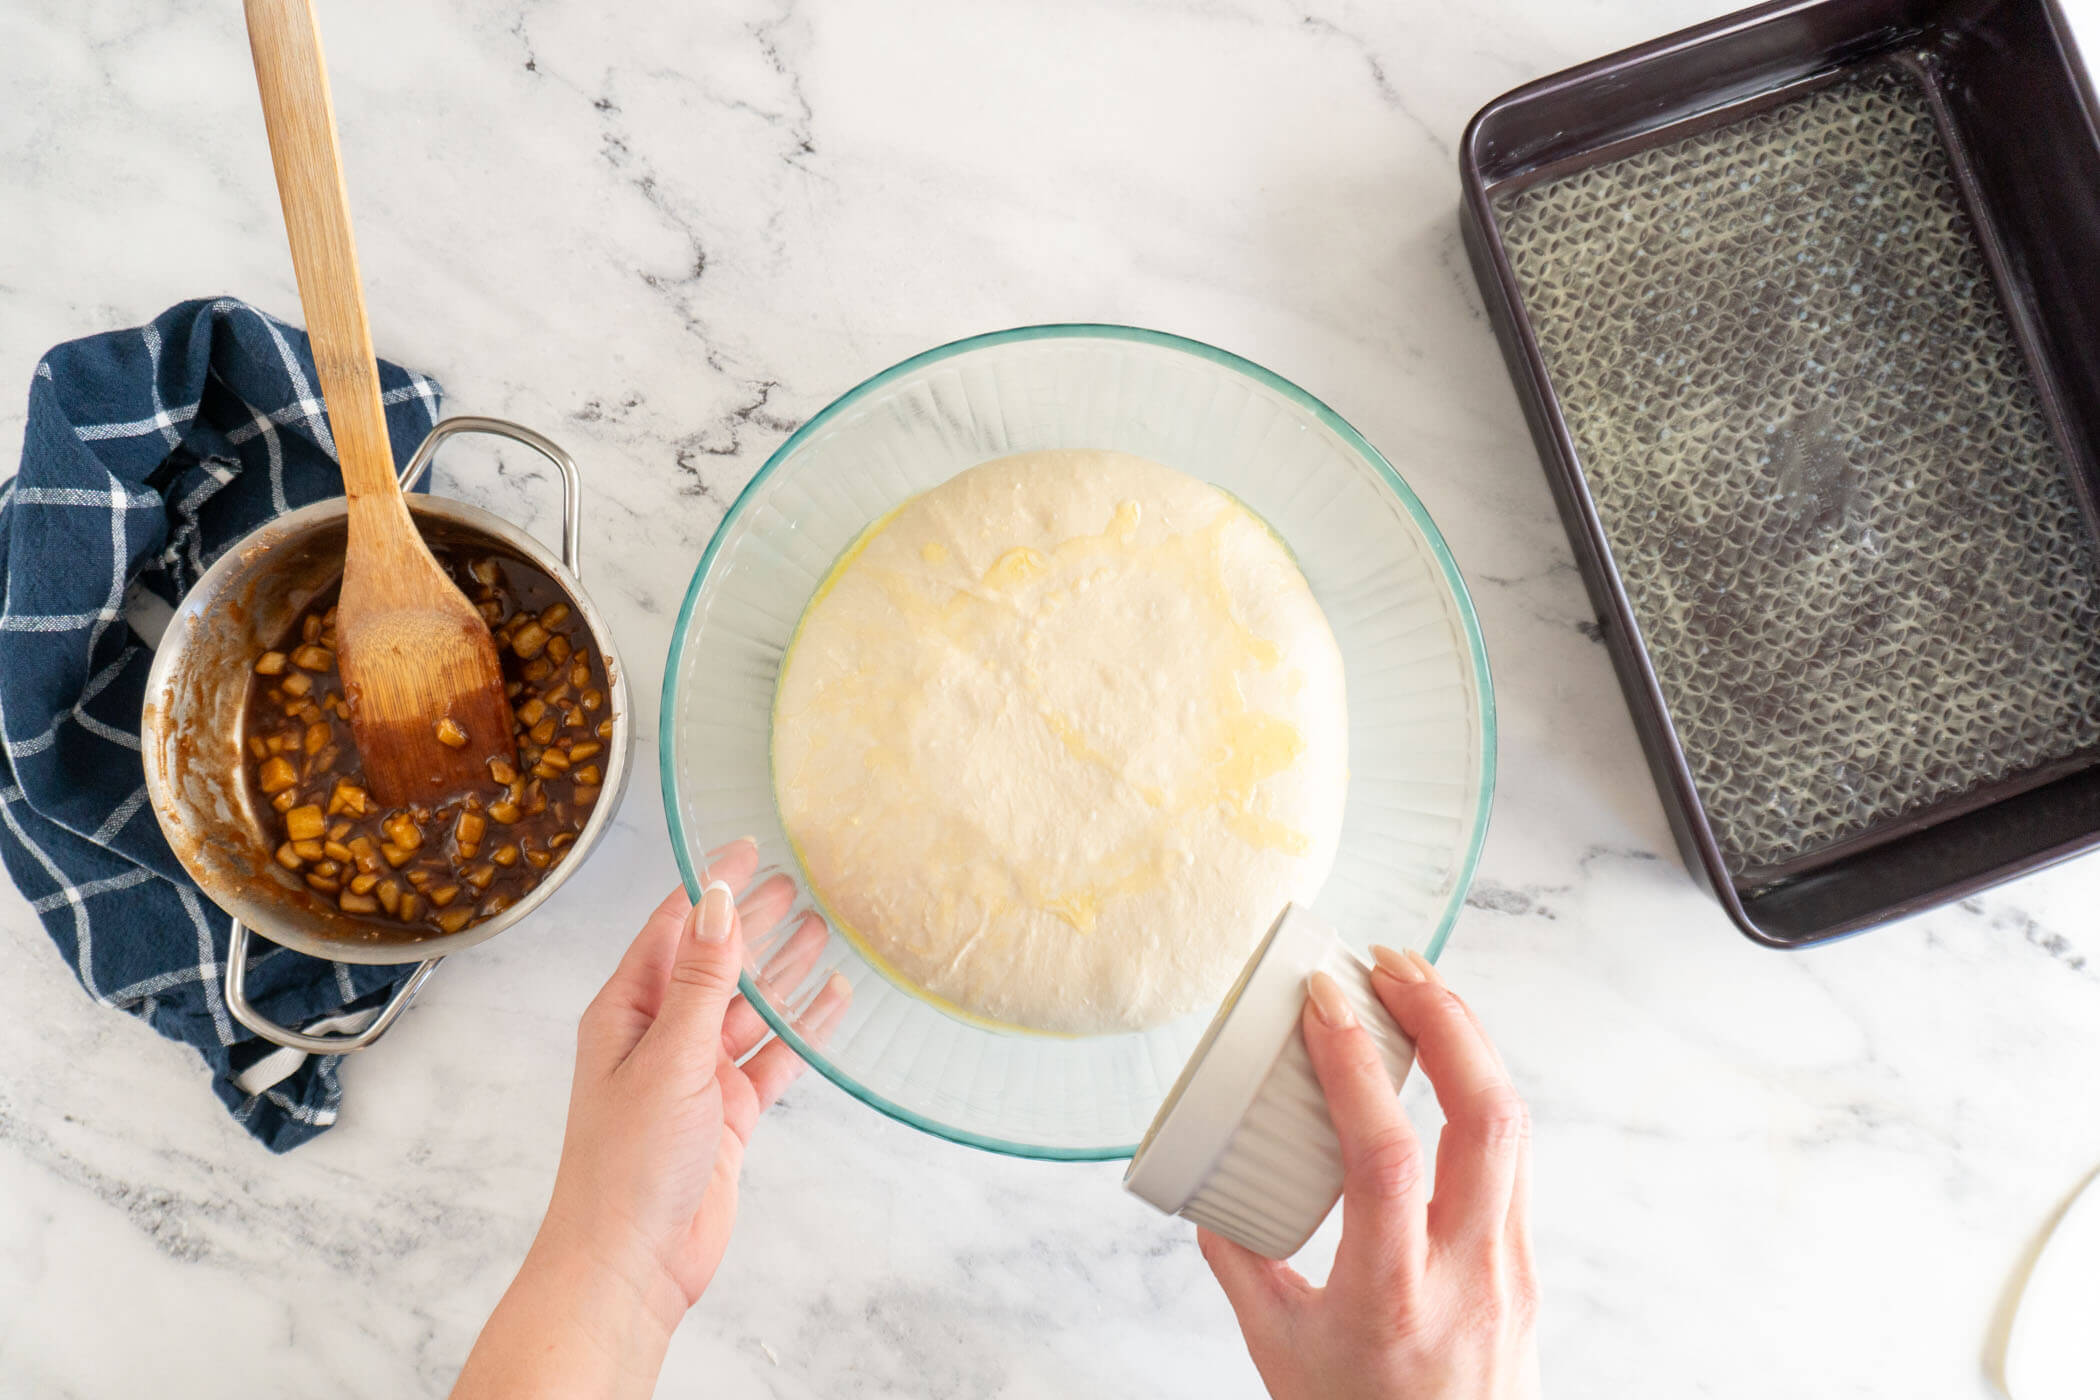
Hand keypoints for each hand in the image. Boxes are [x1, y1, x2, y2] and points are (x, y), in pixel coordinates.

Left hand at [452, 841, 849, 1399]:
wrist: (630, 1265)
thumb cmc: (629, 1166)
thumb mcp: (670, 1058)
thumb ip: (700, 979)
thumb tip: (716, 899)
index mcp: (625, 1012)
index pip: (671, 927)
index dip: (711, 884)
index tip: (749, 845)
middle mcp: (657, 1036)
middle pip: (714, 961)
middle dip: (754, 921)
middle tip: (801, 882)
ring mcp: (694, 1076)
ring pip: (748, 1008)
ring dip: (783, 971)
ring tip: (825, 928)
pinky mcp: (726, 1114)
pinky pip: (771, 1059)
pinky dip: (800, 1030)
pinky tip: (831, 1000)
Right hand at [1200, 947, 1538, 1399]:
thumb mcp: (1279, 1350)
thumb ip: (1240, 1262)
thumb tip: (1209, 1185)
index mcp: (1391, 1298)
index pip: (1384, 1157)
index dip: (1355, 1066)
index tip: (1323, 1000)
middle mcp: (1467, 1275)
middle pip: (1488, 1118)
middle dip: (1445, 1020)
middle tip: (1391, 963)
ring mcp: (1511, 1268)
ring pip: (1514, 1128)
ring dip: (1468, 1042)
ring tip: (1417, 987)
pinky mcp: (1526, 1264)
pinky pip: (1512, 1155)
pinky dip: (1477, 1090)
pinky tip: (1442, 1062)